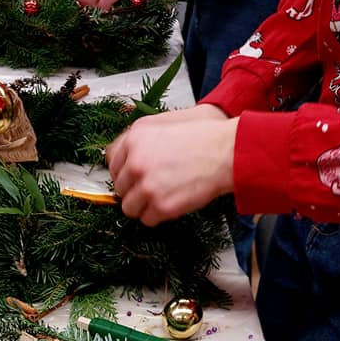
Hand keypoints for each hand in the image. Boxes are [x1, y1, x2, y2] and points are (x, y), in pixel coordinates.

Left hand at [105, 104, 235, 225]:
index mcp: (135, 137)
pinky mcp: (160, 206)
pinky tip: (171, 204)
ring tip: (160, 198)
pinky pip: (146, 220)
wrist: (228, 152)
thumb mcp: (167, 120)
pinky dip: (157, 216)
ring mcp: (147, 185)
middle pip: (119, 187)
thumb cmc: (206, 134)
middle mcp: (135, 161)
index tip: (132, 175)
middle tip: (152, 187)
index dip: (123, 170)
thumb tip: (127, 152)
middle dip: (134, 189)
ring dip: (142, 206)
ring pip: (129, 207)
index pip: (111, 161)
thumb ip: (143, 136)